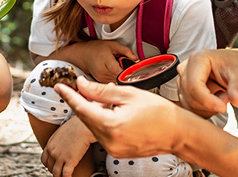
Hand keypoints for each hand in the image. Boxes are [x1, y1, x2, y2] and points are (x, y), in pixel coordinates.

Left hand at [41, 116, 96, 176]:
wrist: (82, 126)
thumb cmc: (75, 126)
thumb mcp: (60, 132)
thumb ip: (57, 141)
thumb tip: (60, 145)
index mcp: (49, 145)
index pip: (44, 160)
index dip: (48, 165)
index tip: (52, 167)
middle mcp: (53, 152)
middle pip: (50, 167)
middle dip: (54, 171)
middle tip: (59, 173)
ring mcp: (60, 157)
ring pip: (56, 173)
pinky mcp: (70, 161)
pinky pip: (66, 175)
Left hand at [55, 78, 184, 158]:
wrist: (178, 133)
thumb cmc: (159, 112)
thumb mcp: (129, 94)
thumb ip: (101, 91)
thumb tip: (81, 85)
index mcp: (111, 125)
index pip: (81, 108)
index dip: (69, 95)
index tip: (59, 86)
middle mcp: (109, 141)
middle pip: (85, 118)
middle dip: (81, 102)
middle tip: (78, 87)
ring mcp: (113, 149)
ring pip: (93, 126)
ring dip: (93, 112)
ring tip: (103, 99)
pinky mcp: (117, 152)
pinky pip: (102, 134)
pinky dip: (101, 121)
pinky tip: (110, 112)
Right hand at [80, 40, 136, 82]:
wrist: (83, 55)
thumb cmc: (97, 48)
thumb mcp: (113, 45)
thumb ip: (125, 50)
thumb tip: (135, 58)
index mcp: (106, 62)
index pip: (120, 72)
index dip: (128, 71)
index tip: (131, 68)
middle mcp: (102, 72)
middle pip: (120, 77)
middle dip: (125, 72)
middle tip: (124, 65)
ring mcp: (101, 79)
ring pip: (117, 81)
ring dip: (120, 75)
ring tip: (117, 67)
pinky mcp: (101, 82)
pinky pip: (113, 82)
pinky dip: (115, 77)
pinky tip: (113, 71)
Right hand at [177, 49, 237, 115]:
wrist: (233, 69)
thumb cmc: (235, 67)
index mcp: (197, 59)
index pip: (193, 85)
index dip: (207, 100)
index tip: (223, 107)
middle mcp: (185, 68)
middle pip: (190, 97)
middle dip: (211, 104)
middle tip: (228, 97)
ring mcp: (182, 81)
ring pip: (189, 105)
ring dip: (209, 108)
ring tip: (222, 95)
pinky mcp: (183, 92)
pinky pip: (190, 109)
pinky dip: (205, 110)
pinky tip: (215, 100)